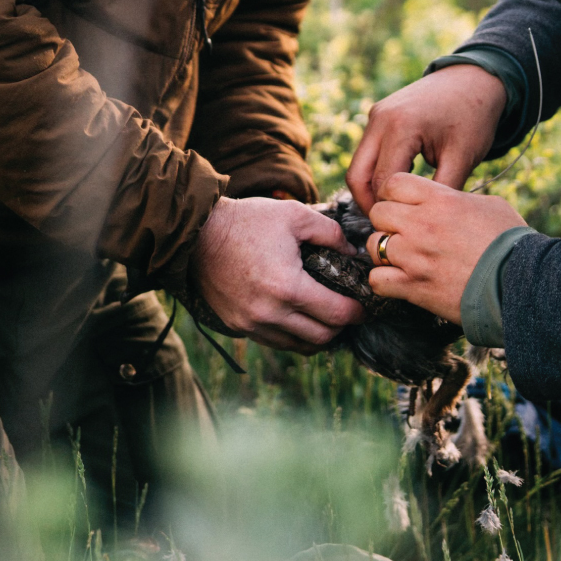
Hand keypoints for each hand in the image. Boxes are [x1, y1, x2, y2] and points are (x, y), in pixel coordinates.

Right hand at [193, 197, 365, 352]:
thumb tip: (352, 253)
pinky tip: (298, 318)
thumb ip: (331, 233)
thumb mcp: (295, 215)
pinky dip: (291, 334)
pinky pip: (273, 340)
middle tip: (348, 312)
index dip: (357, 312)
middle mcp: (270, 314)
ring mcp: (251, 324)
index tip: (364, 306)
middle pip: (320, 337)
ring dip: (316, 335)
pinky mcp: (236, 326)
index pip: (336, 314)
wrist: (196, 234)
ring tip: (325, 318)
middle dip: (340, 327)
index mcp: (288, 287)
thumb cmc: (248, 221)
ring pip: (297, 345)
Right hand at [347, 65, 505, 212]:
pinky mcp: (378, 115)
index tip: (403, 232)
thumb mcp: (463, 157)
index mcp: (402, 128)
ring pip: (359, 164)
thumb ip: (441, 192)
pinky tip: (396, 190)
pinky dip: (376, 172)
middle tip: (389, 227)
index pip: (383, 183)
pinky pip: (368, 152)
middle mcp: (381, 119)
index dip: (390, 210)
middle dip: (369, 205)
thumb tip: (425, 225)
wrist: (474, 79)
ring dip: (370, 189)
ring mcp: (376, 115)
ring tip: (393, 211)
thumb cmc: (473, 117)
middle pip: (357, 175)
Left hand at [365, 174, 525, 321]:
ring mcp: (414, 257)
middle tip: (404, 231)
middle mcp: (421, 224)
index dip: (395, 193)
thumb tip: (442, 199)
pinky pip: (377, 279)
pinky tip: (399, 279)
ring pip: (374, 245)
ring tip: (403, 256)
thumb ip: (455, 198)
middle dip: (388, 220)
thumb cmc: (511, 242)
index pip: (393, 183)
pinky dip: (384, 280)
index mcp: (440, 199)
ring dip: (385, 250)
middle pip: (378, 212)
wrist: (520, 283)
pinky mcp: (413, 287)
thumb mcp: (488, 205)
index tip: (404, 203)